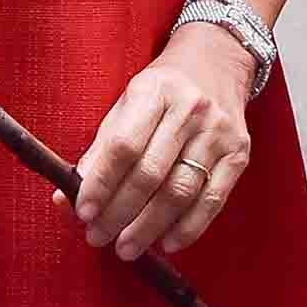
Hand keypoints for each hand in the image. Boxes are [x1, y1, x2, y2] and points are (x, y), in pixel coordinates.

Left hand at [73, 26, 255, 263]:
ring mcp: (218, 132)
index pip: (124, 145)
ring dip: (149, 227)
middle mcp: (190, 110)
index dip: (101, 183)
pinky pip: (213, 199)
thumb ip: (100, 149)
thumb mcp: (128, 102)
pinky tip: (166, 242)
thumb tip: (67, 197)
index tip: (82, 212)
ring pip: (181, 191)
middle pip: (151, 173)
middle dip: (120, 213)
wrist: (218, 59)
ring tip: (125, 247)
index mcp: (154, 91)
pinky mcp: (239, 153)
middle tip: (98, 237)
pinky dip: (189, 227)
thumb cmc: (164, 87)